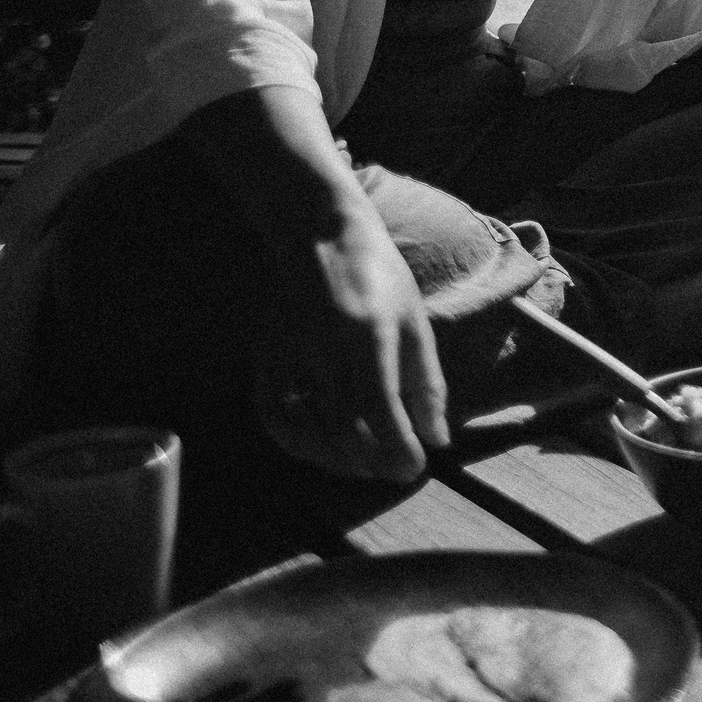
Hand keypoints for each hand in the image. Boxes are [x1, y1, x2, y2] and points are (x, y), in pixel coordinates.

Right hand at [253, 205, 448, 481]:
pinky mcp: (264, 355)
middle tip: (394, 469)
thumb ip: (425, 383)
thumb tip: (437, 439)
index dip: (397, 449)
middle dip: (372, 463)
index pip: (379, 409)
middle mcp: (323, 346)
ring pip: (305, 430)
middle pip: (341, 429)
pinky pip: (274, 416)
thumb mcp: (415, 321)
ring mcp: (288, 352)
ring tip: (366, 462)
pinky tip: (324, 448)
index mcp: (368, 332)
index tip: (415, 468)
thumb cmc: (378, 274)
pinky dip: (299, 443)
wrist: (316, 232)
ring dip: (337, 460)